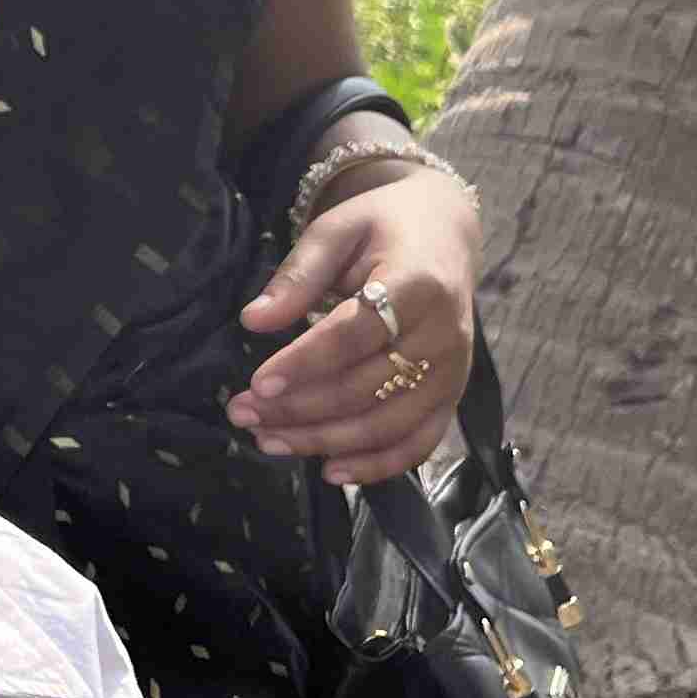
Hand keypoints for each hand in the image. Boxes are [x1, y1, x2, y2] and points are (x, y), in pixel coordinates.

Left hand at [229, 147, 481, 484]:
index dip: (305, 363)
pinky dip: (376, 465)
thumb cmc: (383, 226)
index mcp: (417, 284)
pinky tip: (330, 470)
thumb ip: (298, 275)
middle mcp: (444, 335)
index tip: (257, 383)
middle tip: (242, 413)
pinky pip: (419, 443)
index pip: (356, 334)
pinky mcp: (453, 396)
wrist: (445, 233)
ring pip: (387, 424)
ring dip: (324, 441)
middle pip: (366, 387)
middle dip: (298, 408)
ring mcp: (454, 372)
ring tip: (267, 440)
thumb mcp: (336, 230)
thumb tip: (253, 320)